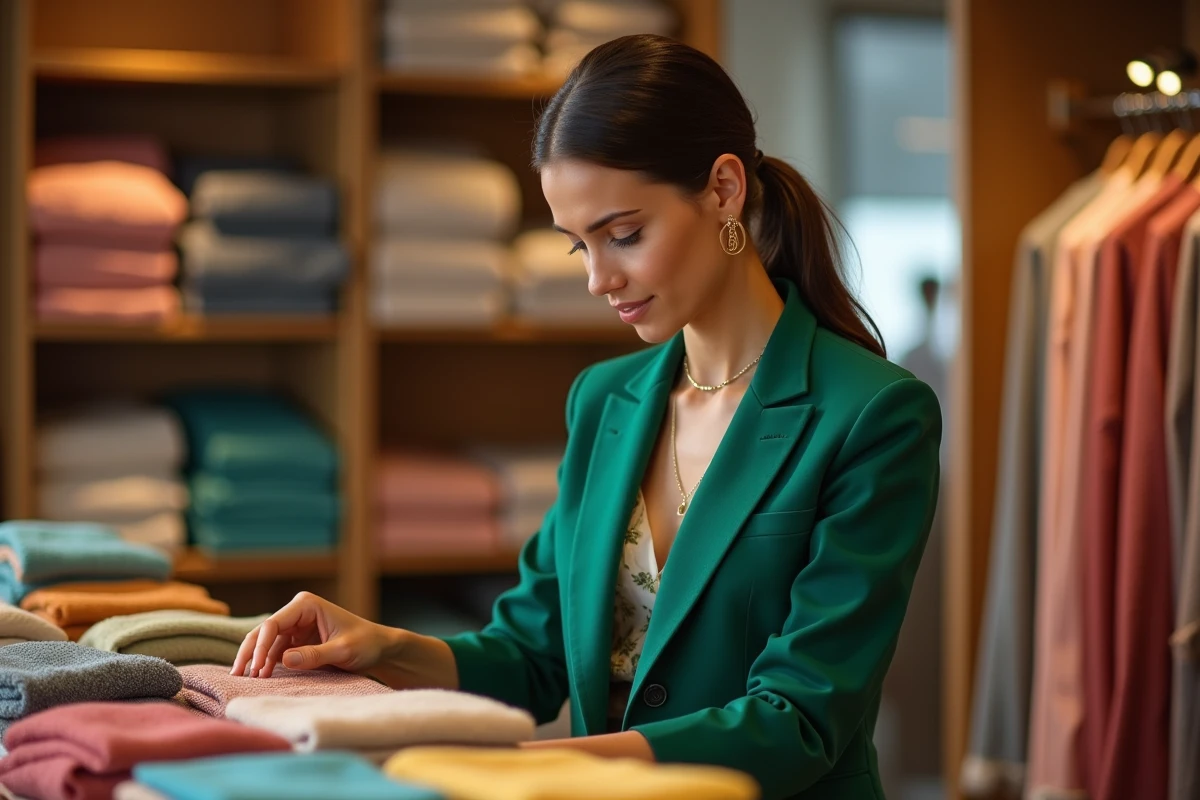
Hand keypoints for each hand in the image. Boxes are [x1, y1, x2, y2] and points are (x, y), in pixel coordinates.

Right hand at [231, 591, 389, 678]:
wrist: (379, 648)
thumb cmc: (366, 643)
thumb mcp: (343, 650)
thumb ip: (314, 655)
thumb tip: (284, 660)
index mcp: (306, 605)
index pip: (273, 624)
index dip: (261, 646)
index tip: (257, 669)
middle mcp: (297, 612)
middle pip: (263, 632)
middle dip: (250, 653)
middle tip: (237, 675)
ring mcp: (295, 627)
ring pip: (265, 643)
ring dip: (256, 661)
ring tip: (247, 681)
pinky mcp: (296, 642)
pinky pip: (275, 653)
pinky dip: (266, 665)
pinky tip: (260, 679)